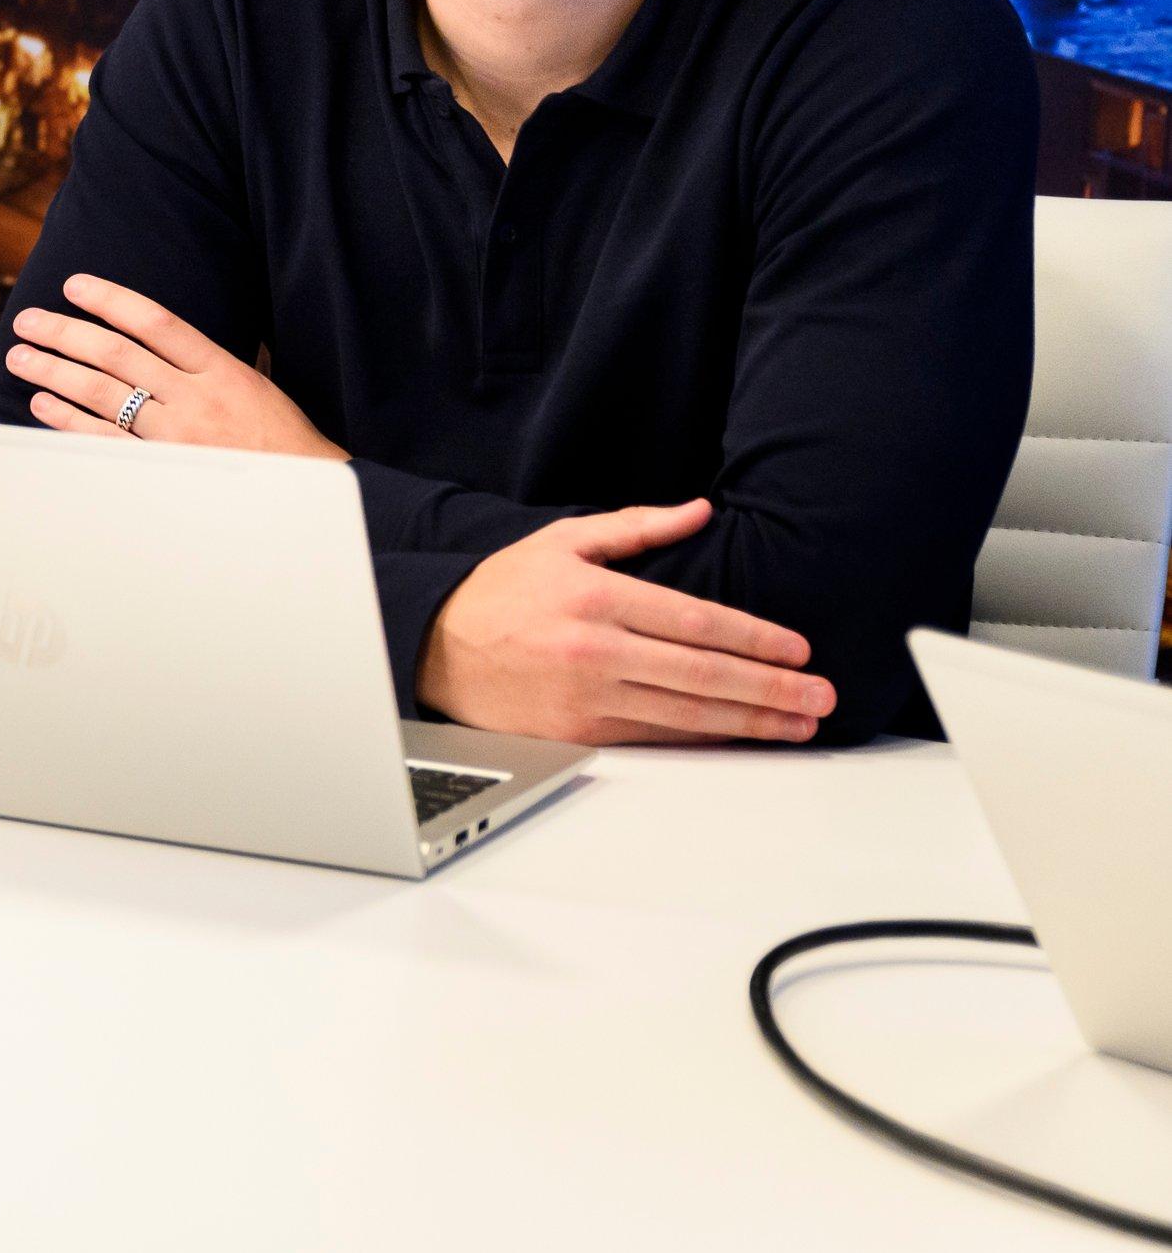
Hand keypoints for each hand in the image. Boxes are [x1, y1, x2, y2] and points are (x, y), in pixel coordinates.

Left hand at [7, 275, 342, 457]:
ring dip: (55, 372)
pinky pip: (104, 441)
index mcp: (223, 370)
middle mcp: (196, 398)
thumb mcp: (255, 386)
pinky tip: (43, 404)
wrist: (304, 497)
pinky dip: (69, 421)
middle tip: (27, 321)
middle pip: (117, 354)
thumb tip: (152, 336)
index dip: (112, 300)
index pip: (157, 322)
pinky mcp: (162, 469)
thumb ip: (205, 363)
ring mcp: (176, 436)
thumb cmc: (279, 440)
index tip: (74, 286)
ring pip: (103, 394)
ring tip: (21, 357)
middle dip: (65, 333)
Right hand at [416, 500, 833, 745]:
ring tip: (797, 724)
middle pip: (703, 674)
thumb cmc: (500, 593)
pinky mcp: (575, 734)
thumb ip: (636, 527)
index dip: (755, 639)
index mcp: (597, 596)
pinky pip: (653, 738)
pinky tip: (738, 737)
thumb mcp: (561, 541)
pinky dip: (702, 740)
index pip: (696, 621)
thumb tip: (699, 511)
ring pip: (686, 715)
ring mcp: (585, 697)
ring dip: (751, 722)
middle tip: (820, 696)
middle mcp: (594, 649)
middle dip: (772, 688)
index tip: (798, 650)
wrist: (432, 648)